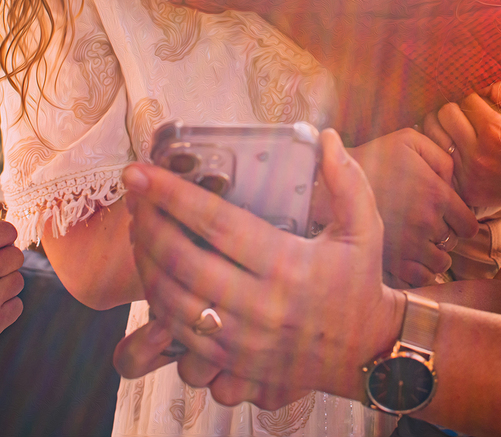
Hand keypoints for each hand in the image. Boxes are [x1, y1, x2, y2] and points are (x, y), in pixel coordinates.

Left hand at [115, 130, 400, 401]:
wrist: (365, 352)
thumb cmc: (358, 282)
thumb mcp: (364, 230)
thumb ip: (348, 182)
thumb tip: (327, 138)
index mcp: (289, 266)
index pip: (216, 224)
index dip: (172, 194)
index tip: (141, 172)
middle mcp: (261, 305)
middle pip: (183, 261)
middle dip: (148, 223)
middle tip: (135, 195)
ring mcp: (242, 339)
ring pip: (172, 299)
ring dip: (145, 261)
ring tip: (138, 228)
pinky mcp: (232, 363)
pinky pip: (178, 332)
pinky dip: (157, 300)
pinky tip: (153, 272)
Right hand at [346, 128, 478, 286]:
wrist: (334, 181)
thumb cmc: (374, 157)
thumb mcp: (410, 141)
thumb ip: (442, 156)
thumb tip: (454, 182)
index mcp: (437, 194)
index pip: (469, 225)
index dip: (461, 221)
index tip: (449, 216)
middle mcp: (427, 223)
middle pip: (453, 243)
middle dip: (445, 235)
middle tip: (428, 224)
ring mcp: (410, 245)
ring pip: (440, 264)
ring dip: (434, 255)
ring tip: (419, 241)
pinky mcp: (392, 260)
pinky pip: (421, 278)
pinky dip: (419, 271)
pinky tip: (409, 256)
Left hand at [423, 78, 500, 209]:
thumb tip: (478, 87)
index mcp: (495, 132)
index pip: (466, 100)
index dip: (473, 99)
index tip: (481, 107)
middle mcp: (478, 155)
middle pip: (444, 115)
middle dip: (453, 110)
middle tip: (462, 116)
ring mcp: (469, 175)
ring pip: (434, 137)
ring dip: (441, 128)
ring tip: (452, 130)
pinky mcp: (465, 190)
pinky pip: (440, 162)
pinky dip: (442, 153)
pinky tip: (452, 150)